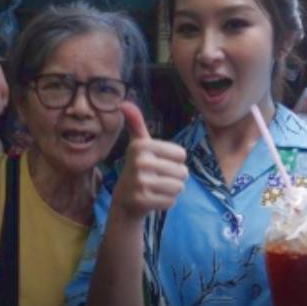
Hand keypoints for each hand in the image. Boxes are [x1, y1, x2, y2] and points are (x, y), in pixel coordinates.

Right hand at [110, 101, 188, 221]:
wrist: (124, 201)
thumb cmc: (138, 168)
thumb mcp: (138, 145)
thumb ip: (136, 123)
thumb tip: (124, 103)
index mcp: (141, 146)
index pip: (181, 154)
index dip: (175, 161)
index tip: (158, 163)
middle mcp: (139, 162)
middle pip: (182, 172)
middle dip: (175, 177)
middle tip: (158, 179)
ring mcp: (140, 183)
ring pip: (179, 187)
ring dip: (172, 190)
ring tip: (157, 189)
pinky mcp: (142, 201)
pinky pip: (171, 201)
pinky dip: (166, 202)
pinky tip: (153, 200)